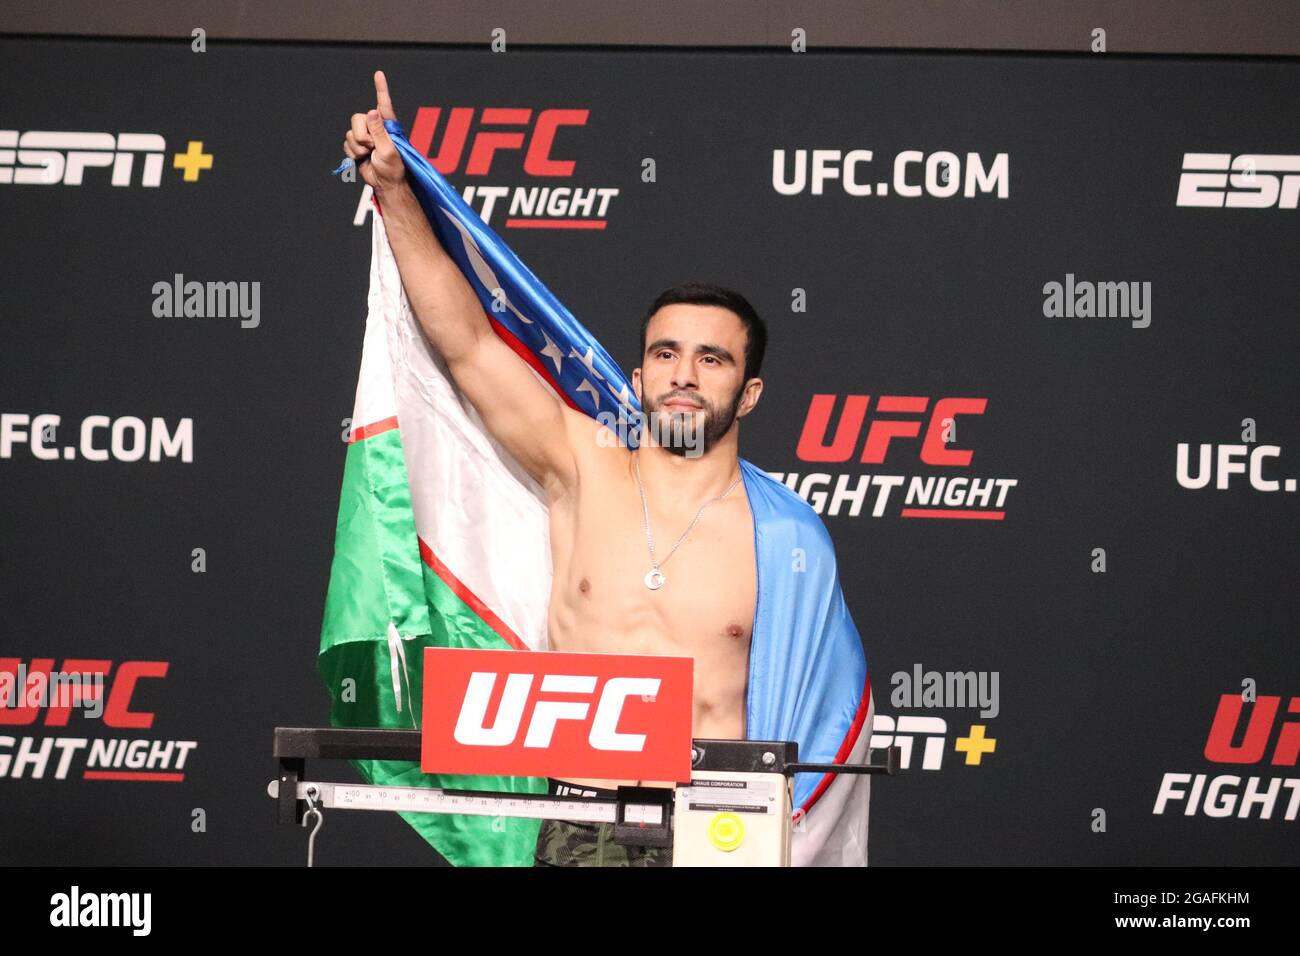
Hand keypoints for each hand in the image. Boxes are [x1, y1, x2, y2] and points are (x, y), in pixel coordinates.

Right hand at [343, 70, 405, 191]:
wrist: (385, 184)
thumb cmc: (393, 169)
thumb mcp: (388, 150)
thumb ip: (379, 132)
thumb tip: (372, 112)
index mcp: (388, 125)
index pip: (383, 104)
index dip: (381, 88)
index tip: (379, 74)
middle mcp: (376, 127)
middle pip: (358, 119)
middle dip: (362, 136)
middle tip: (372, 148)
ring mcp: (366, 136)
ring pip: (350, 133)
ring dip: (358, 147)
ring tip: (370, 155)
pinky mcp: (358, 145)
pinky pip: (346, 143)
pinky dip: (352, 153)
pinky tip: (362, 158)